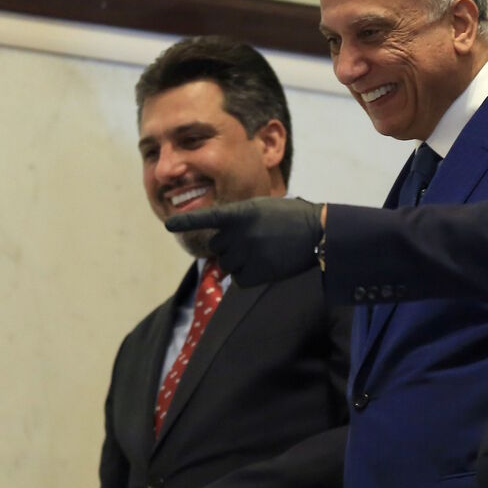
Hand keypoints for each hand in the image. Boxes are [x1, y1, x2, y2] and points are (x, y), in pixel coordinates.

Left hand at [165, 196, 322, 285]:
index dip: (187, 222)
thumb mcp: (261, 208)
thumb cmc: (289, 217)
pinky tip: (265, 265)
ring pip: (226, 264)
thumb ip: (237, 221)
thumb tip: (218, 245)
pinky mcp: (258, 272)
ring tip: (262, 252)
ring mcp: (249, 253)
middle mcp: (241, 233)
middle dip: (229, 246)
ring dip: (238, 261)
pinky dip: (248, 276)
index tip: (168, 225)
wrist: (318, 232)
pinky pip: (239, 279)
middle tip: (254, 241)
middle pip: (216, 247)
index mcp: (241, 213)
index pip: (208, 218)